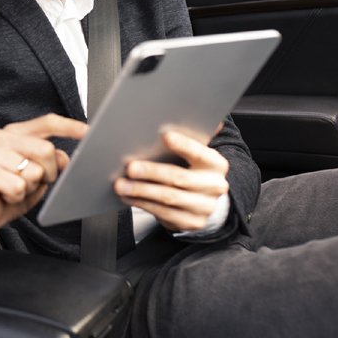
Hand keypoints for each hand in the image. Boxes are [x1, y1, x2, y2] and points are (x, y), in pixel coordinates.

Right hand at [0, 114, 87, 252]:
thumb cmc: (7, 192)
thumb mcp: (37, 176)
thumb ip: (51, 162)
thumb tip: (63, 157)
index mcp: (14, 133)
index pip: (47, 122)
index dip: (69, 127)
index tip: (87, 132)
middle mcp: (0, 138)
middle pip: (45, 150)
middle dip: (48, 173)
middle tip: (33, 182)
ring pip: (33, 172)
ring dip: (29, 188)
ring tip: (13, 189)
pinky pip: (18, 187)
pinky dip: (16, 197)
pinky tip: (4, 196)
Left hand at [113, 128, 228, 231]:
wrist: (205, 201)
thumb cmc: (191, 169)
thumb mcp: (194, 153)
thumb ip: (189, 137)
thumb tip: (192, 115)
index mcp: (215, 163)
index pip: (199, 152)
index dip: (183, 145)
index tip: (165, 136)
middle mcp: (215, 185)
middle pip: (179, 178)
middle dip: (152, 173)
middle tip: (130, 168)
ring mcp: (204, 206)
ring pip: (168, 198)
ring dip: (141, 191)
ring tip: (121, 185)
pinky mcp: (192, 222)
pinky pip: (164, 214)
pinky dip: (143, 204)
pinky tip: (129, 197)